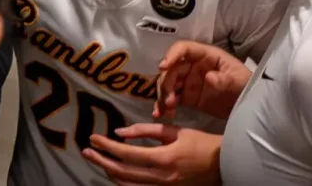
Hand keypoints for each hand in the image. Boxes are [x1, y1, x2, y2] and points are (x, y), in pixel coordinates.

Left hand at [83, 123, 221, 185]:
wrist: (225, 165)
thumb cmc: (201, 143)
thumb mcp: (174, 131)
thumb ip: (146, 131)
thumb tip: (120, 133)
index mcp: (164, 158)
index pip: (128, 154)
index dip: (107, 147)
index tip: (93, 139)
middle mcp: (162, 177)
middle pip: (124, 172)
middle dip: (102, 161)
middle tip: (86, 152)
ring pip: (129, 185)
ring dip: (111, 173)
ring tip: (99, 161)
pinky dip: (125, 183)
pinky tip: (116, 174)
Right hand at [154, 40, 250, 120]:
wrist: (249, 106)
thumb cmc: (245, 85)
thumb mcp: (239, 80)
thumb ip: (225, 79)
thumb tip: (208, 77)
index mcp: (205, 56)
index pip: (184, 49)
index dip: (172, 55)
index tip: (163, 67)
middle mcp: (192, 66)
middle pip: (172, 69)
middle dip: (166, 83)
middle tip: (168, 100)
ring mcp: (188, 82)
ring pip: (168, 84)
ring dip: (163, 95)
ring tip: (165, 110)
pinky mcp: (187, 97)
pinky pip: (171, 99)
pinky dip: (164, 106)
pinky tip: (162, 114)